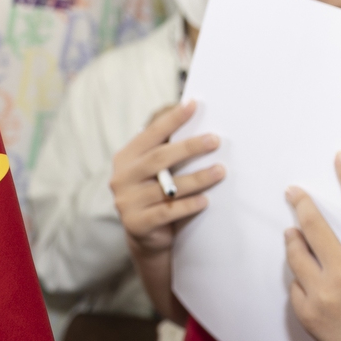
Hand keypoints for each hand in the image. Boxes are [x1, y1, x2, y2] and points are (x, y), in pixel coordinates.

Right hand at [110, 100, 222, 257]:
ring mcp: (126, 202)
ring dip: (197, 178)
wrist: (145, 236)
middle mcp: (121, 178)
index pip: (150, 134)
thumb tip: (200, 127)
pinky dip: (189, 205)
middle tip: (214, 140)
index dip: (172, 119)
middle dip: (189, 147)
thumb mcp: (156, 172)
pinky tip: (205, 200)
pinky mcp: (137, 224)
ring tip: (220, 171)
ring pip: (167, 188)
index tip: (193, 105)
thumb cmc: (157, 195)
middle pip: (158, 158)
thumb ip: (166, 154)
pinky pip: (167, 212)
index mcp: (126, 158)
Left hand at [283, 152, 340, 340]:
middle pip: (314, 226)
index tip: (340, 158)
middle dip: (302, 203)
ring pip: (295, 253)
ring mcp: (322, 295)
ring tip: (293, 231)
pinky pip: (295, 285)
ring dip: (293, 237)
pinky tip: (306, 275)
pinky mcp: (306, 314)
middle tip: (293, 191)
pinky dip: (299, 277)